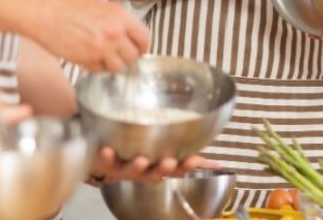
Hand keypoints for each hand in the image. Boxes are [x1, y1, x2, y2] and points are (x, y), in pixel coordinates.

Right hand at [34, 0, 150, 71]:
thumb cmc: (65, 4)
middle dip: (127, 57)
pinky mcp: (87, 59)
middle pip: (134, 55)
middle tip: (117, 54)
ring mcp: (102, 47)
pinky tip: (88, 56)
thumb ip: (116, 20)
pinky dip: (97, 67)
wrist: (42, 11)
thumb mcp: (100, 5)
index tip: (138, 49)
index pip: (145, 38)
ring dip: (112, 64)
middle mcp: (115, 32)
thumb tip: (126, 33)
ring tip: (101, 56)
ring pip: (119, 67)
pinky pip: (101, 70)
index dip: (142, 46)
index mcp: (121, 16)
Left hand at [86, 146, 218, 184]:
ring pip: (132, 171)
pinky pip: (105, 159)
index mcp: (160, 169)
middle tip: (169, 162)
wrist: (106, 161)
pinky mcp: (106, 162)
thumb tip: (217, 165)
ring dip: (137, 166)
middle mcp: (144, 171)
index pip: (177, 170)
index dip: (185, 166)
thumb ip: (192, 161)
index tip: (192, 159)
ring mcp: (125, 168)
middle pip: (155, 173)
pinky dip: (106, 155)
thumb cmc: (141, 157)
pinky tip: (107, 148)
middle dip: (162, 168)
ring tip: (141, 159)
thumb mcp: (167, 159)